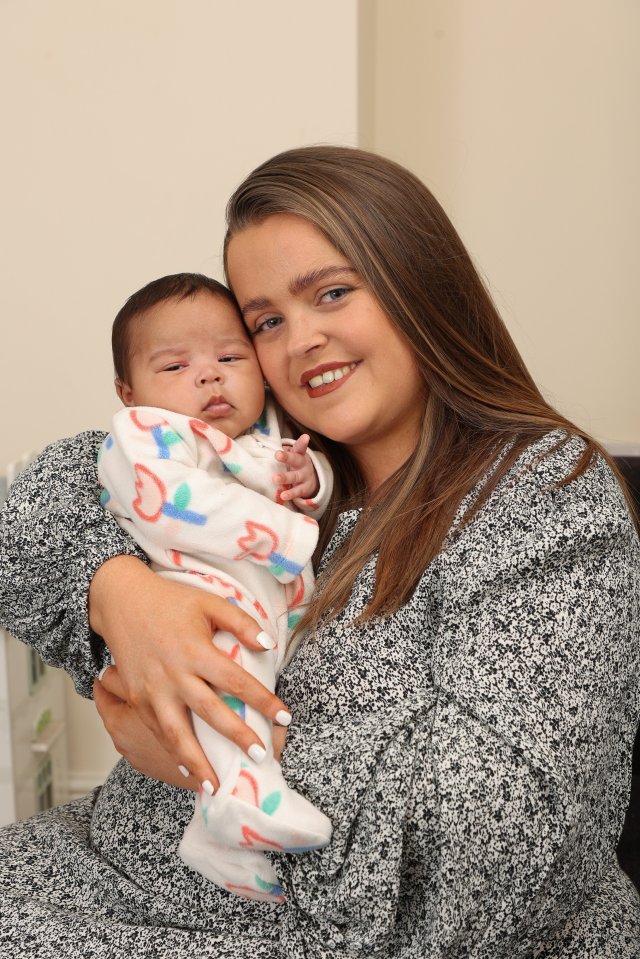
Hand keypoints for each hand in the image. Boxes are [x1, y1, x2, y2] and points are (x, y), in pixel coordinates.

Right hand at [89, 556, 290, 788]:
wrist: (121, 601)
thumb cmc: (170, 600)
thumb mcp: (209, 602)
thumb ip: (240, 622)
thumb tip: (268, 645)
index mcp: (195, 650)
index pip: (236, 680)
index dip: (262, 700)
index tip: (285, 716)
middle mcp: (174, 675)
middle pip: (210, 713)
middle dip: (237, 738)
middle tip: (261, 757)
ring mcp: (153, 690)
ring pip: (177, 734)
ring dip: (198, 763)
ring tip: (216, 787)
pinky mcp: (138, 699)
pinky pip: (157, 731)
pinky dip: (173, 754)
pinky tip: (187, 772)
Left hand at [273, 434, 318, 501]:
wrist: (312, 481)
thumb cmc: (296, 465)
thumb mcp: (294, 456)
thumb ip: (283, 452)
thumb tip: (262, 446)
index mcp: (299, 455)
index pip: (300, 447)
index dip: (302, 442)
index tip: (305, 437)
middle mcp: (303, 465)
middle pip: (296, 460)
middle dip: (287, 457)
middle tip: (277, 454)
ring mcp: (305, 477)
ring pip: (295, 477)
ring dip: (285, 477)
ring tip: (275, 478)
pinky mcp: (304, 489)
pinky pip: (297, 492)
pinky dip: (290, 494)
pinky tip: (282, 496)